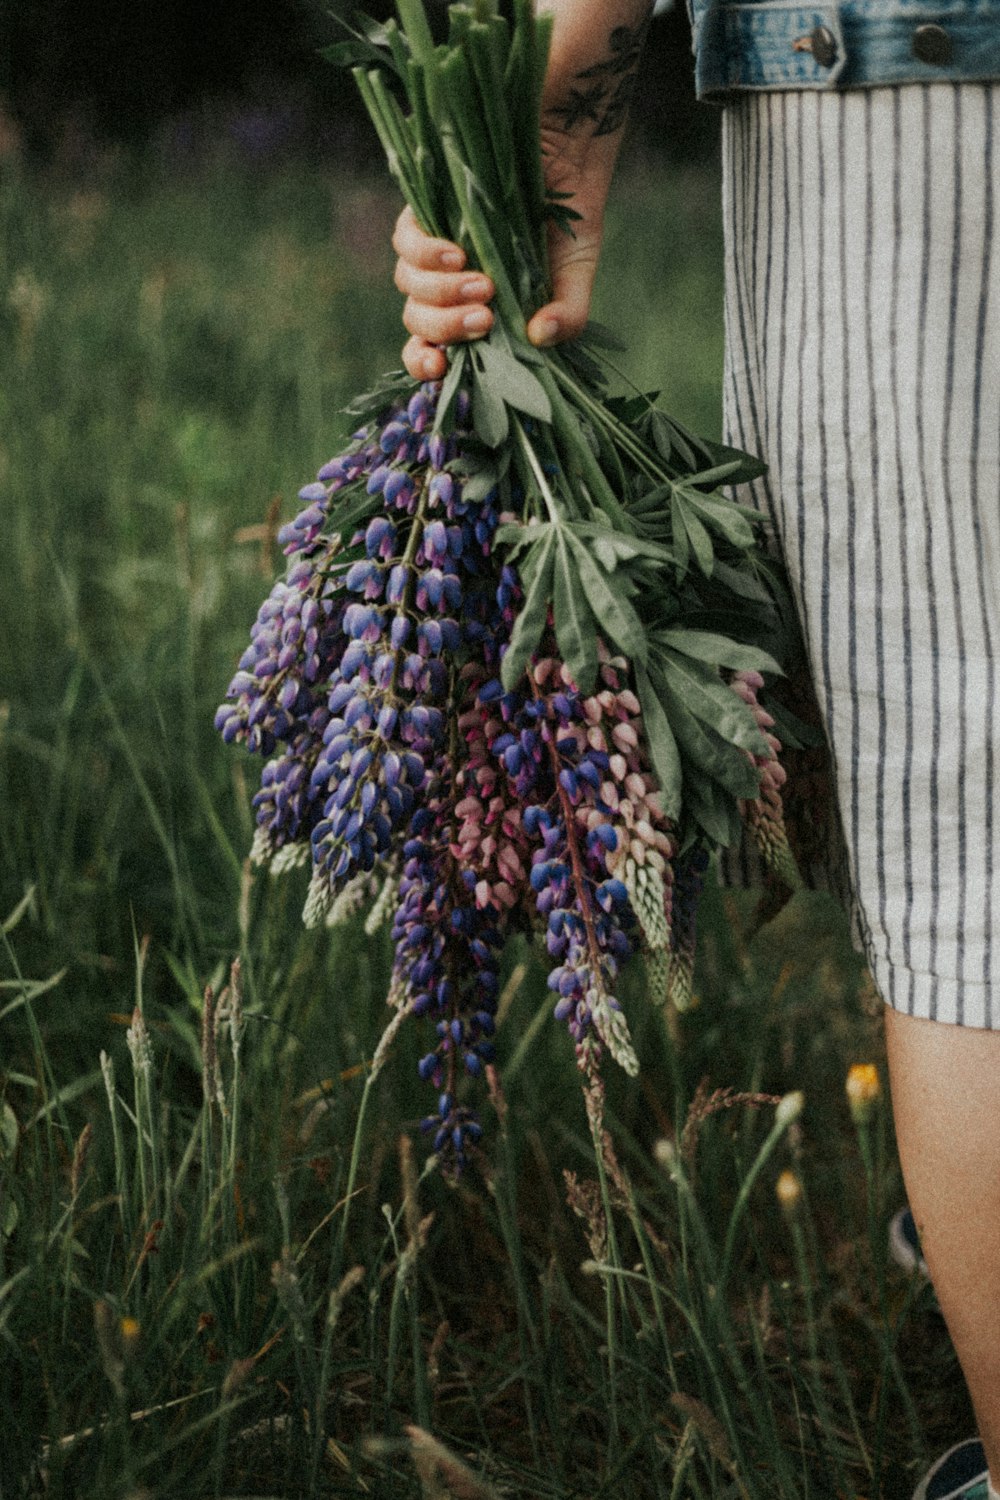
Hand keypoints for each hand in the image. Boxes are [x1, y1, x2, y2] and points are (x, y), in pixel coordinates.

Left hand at [391, 2, 647, 380]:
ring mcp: (433, 242)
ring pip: (407, 286)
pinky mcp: (426, 203)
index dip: (423, 363)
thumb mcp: (576, 271)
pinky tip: (458, 252)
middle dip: (444, 331)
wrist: (567, 136)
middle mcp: (447, 280)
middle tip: (483, 321)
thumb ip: (566, 314)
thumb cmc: (570, 210)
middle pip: (415, 321)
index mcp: (475, 307)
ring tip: (482, 284)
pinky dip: (428, 253)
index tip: (438, 371)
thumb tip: (540, 341)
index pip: (431, 346)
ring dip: (441, 295)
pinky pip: (405, 239)